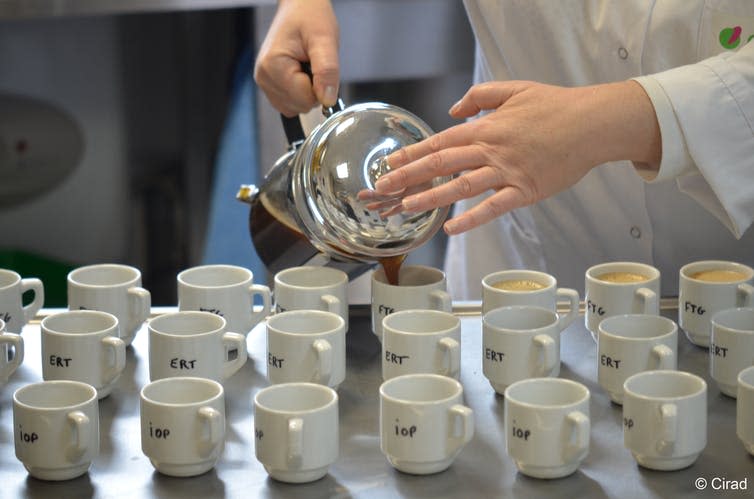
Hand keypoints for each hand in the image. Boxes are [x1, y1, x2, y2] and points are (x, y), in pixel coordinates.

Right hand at [254, 0, 339, 115]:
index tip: (318, 66)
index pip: (304, 99)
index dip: (320, 88)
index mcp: (273, 66)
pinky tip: (301, 74)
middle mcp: (264, 77)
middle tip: (313, 63)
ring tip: (306, 66)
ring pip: (294, 108)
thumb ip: (327, 71)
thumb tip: (327, 100)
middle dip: (313, 90)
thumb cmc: (310, 18)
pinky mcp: (269, 84)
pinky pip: (289, 103)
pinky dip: (300, 93)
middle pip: (299, 106)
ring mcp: (264, 82)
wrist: (299, 6)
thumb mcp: (325, 40)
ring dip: (306, 92)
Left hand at [372, 80, 660, 234]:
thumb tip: (453, 111)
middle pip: (441, 163)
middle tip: (382, 189)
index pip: (439, 142)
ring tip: (406, 207)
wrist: (593, 123)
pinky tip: (451, 227)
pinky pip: (494, 207)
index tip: (389, 164)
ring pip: (461, 186)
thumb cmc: (555, 106)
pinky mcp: (526, 190)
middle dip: (408, 176)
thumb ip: (479, 97)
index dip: (411, 154)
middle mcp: (491, 150)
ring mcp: (507, 172)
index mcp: (485, 128)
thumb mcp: (514, 89)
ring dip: (431, 196)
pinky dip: (472, 218)